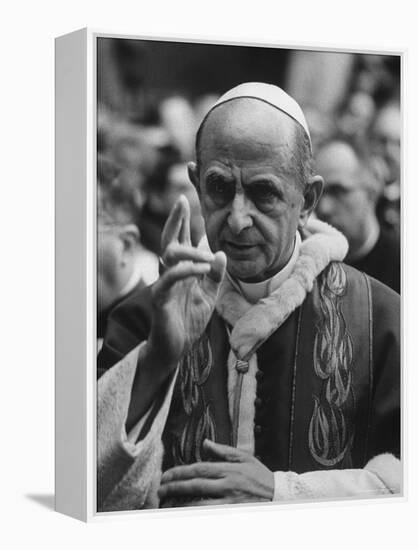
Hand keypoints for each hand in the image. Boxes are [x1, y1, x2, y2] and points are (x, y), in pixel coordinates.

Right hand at [148, 195, 225, 370]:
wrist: (176, 348)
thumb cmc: (189, 320)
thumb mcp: (209, 294)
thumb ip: (215, 275)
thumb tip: (221, 253)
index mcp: (182, 269)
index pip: (181, 239)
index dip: (183, 220)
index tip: (187, 199)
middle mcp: (171, 272)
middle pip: (170, 239)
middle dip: (176, 219)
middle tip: (181, 200)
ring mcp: (164, 283)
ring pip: (169, 254)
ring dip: (190, 250)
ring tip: (208, 255)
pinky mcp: (160, 297)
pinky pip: (171, 277)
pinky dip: (188, 270)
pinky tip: (203, 267)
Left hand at [158, 439, 273, 506]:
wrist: (280, 495)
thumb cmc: (260, 476)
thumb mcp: (244, 457)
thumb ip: (223, 451)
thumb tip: (205, 442)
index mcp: (229, 469)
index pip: (199, 469)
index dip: (180, 472)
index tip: (166, 476)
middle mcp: (228, 485)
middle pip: (196, 486)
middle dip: (175, 488)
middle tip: (159, 491)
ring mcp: (230, 501)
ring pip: (200, 504)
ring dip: (182, 504)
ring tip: (167, 505)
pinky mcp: (233, 512)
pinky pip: (210, 514)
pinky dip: (197, 513)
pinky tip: (186, 513)